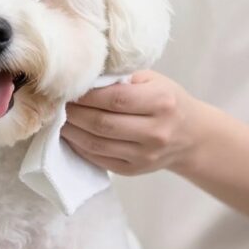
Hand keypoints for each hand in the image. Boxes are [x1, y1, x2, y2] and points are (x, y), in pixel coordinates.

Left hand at [61, 71, 199, 175]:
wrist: (191, 136)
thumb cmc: (167, 100)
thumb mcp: (153, 80)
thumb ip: (122, 78)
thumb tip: (84, 78)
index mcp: (162, 102)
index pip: (115, 99)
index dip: (87, 95)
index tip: (69, 88)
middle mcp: (156, 132)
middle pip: (102, 123)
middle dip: (74, 113)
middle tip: (57, 103)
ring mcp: (145, 155)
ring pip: (97, 144)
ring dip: (71, 131)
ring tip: (59, 118)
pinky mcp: (134, 170)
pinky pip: (99, 159)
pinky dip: (79, 146)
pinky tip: (70, 134)